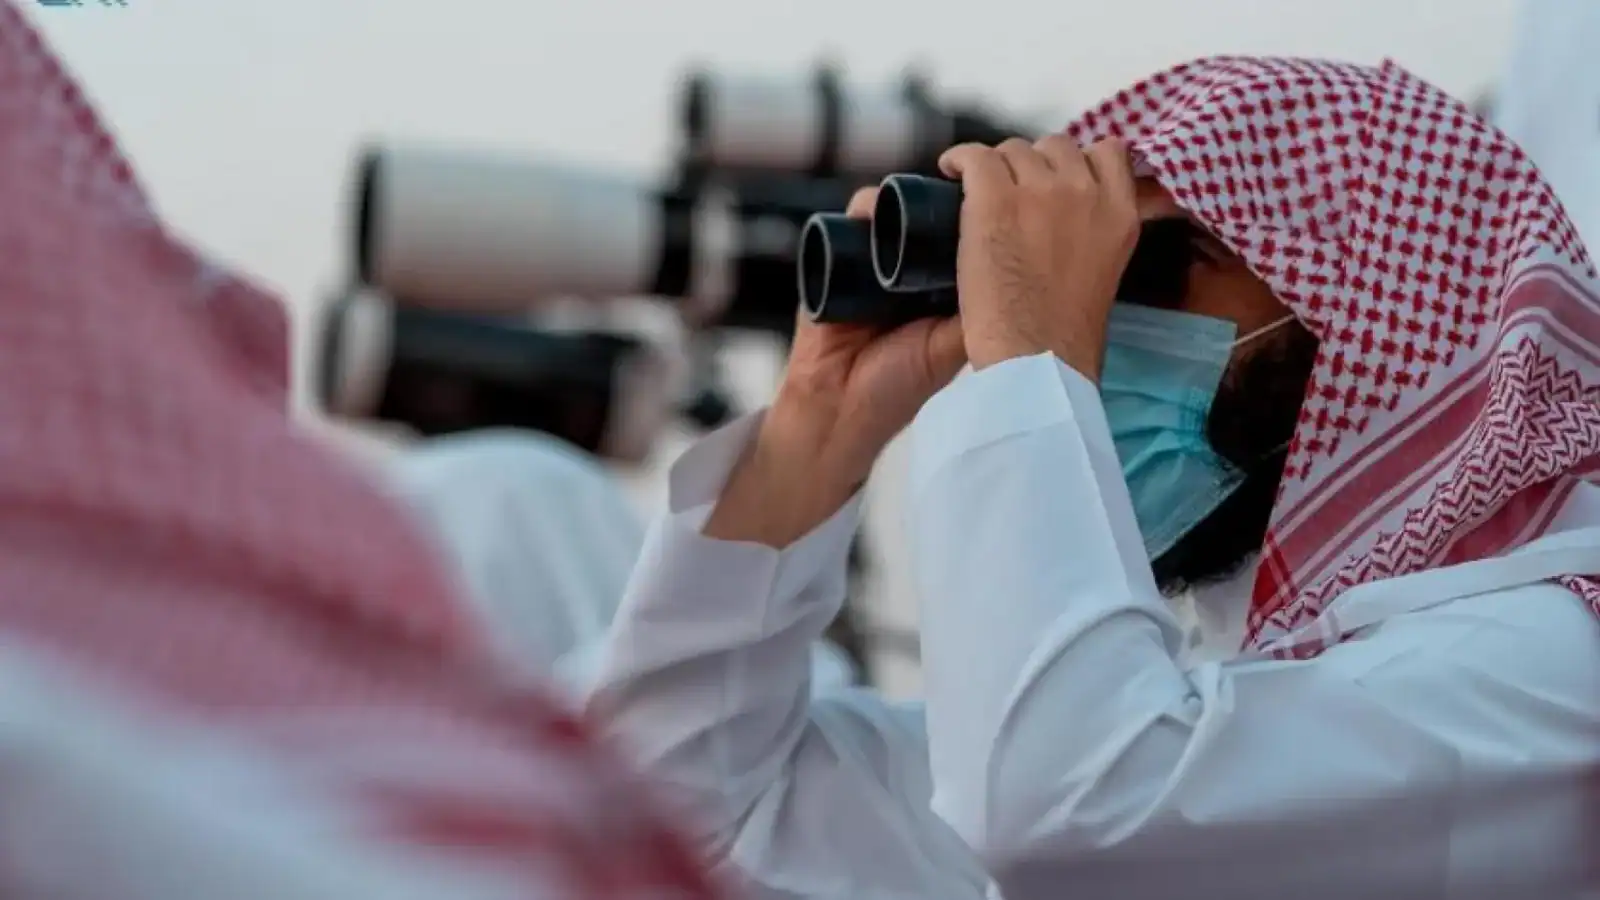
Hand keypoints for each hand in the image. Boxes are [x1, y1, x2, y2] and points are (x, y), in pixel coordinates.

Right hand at [704, 187, 966, 547]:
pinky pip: (850, 225)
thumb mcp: (953, 346)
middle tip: (947, 194)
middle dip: (933, 204)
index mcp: (940, 291)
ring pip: (889, 216)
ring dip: (896, 202)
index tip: (987, 204)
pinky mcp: (837, 264)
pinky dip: (861, 210)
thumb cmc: (900, 386)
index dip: (974, 221)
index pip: (961, 241)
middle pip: (925, 221)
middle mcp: (908, 274)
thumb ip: (984, 316)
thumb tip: (1025, 279)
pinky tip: (869, 208)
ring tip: (903, 203)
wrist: (841, 406)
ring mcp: (871, 266)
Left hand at [938, 136, 1138, 379]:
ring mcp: (1041, 191)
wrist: (1037, 360)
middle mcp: (1086, 191)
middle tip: (1011, 193)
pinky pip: (974, 157)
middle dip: (1033, 164)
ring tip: (977, 192)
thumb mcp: (1104, 272)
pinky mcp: (996, 199)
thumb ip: (1096, 235)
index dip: (1077, 161)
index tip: (1055, 179)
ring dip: (996, 167)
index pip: (1109, 151)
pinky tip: (949, 174)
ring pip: (1013, 150)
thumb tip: (1071, 223)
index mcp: (1121, 214)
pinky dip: (959, 161)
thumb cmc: (1065, 337)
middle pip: (1056, 146)